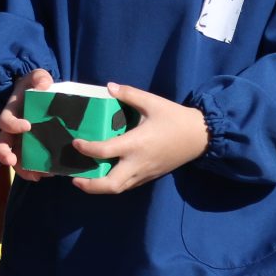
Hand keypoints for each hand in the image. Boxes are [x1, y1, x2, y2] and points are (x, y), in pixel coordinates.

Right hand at [0, 67, 53, 179]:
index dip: (13, 125)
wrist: (44, 94)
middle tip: (12, 160)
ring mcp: (19, 140)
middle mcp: (12, 129)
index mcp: (12, 112)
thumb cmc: (38, 85)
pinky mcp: (29, 148)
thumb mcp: (38, 77)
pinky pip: (26, 163)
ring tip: (35, 176)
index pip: (5, 121)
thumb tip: (43, 84)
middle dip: (3, 153)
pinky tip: (44, 175)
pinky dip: (33, 171)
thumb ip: (39, 77)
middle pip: (0, 144)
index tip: (28, 126)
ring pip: (13, 157)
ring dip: (21, 168)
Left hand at [70, 83, 208, 195]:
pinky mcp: (150, 176)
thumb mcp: (152, 102)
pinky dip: (114, 184)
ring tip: (85, 179)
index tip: (75, 143)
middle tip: (75, 178)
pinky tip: (106, 175)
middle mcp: (138, 163)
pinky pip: (128, 185)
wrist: (200, 136)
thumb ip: (129, 94)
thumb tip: (109, 86)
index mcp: (136, 144)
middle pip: (110, 185)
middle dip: (89, 185)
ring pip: (119, 189)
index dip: (86, 149)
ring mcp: (145, 172)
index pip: (104, 151)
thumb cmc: (175, 118)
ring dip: (100, 188)